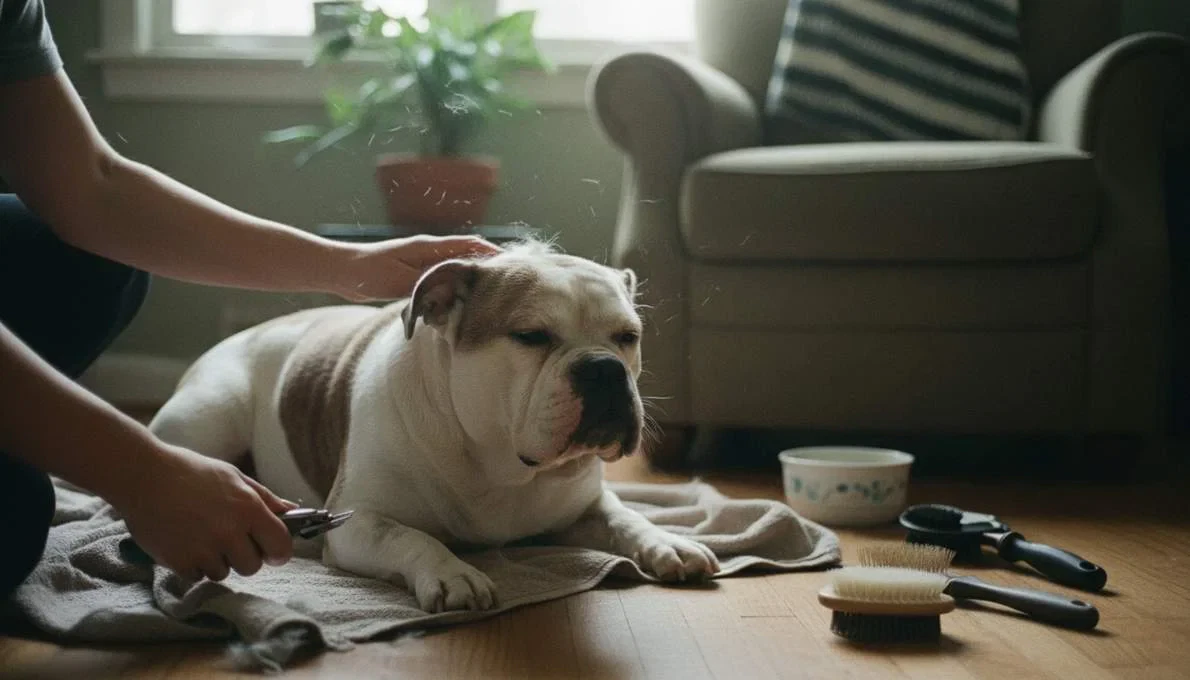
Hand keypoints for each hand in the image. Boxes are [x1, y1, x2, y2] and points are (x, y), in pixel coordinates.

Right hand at [112, 445, 297, 581]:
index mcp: (248, 508)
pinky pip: (198, 576)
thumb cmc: (191, 472)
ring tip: (201, 535)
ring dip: (217, 561)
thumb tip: (293, 512)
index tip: (273, 552)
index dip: (279, 551)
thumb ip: (265, 498)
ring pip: (224, 573)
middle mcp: (229, 532)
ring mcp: (203, 550)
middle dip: (245, 556)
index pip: (280, 545)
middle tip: (228, 539)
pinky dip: (193, 565)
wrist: (142, 476)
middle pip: (252, 566)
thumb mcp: (234, 477)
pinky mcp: (179, 562)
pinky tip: (184, 542)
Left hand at [334, 235, 500, 301]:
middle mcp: (428, 252)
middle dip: (486, 265)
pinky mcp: (413, 275)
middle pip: (466, 254)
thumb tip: (454, 292)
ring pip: (454, 268)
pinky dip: (454, 286)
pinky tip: (461, 300)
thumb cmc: (367, 273)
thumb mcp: (400, 281)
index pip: (467, 244)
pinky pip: (442, 279)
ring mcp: (421, 262)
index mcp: (427, 247)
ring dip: (471, 277)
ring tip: (490, 292)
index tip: (510, 262)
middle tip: (507, 280)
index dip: (490, 252)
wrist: (340, 271)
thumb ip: (427, 285)